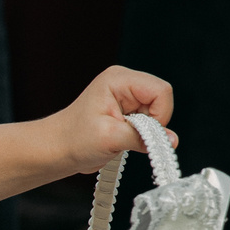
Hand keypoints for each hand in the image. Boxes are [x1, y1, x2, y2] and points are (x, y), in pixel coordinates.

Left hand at [51, 66, 174, 174]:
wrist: (58, 149)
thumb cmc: (74, 140)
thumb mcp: (110, 138)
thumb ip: (143, 137)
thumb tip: (171, 140)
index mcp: (119, 79)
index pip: (160, 90)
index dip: (159, 114)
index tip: (144, 132)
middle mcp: (125, 83)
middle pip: (161, 100)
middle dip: (152, 123)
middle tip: (129, 136)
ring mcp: (128, 96)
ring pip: (158, 112)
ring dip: (145, 130)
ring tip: (121, 137)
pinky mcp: (129, 110)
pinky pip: (150, 121)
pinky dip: (142, 134)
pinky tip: (123, 137)